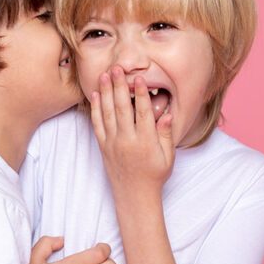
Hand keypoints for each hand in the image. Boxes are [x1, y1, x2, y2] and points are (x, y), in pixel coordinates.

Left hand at [89, 67, 174, 195]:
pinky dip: (96, 110)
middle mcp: (127, 141)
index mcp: (145, 142)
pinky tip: (95, 96)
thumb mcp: (167, 157)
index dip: (141, 94)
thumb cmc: (154, 175)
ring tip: (104, 75)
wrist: (134, 195)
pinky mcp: (103, 147)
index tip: (139, 78)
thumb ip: (165, 134)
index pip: (143, 113)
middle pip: (122, 109)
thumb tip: (167, 114)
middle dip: (119, 87)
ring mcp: (113, 144)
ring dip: (106, 93)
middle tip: (117, 68)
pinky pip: (98, 125)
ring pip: (108, 114)